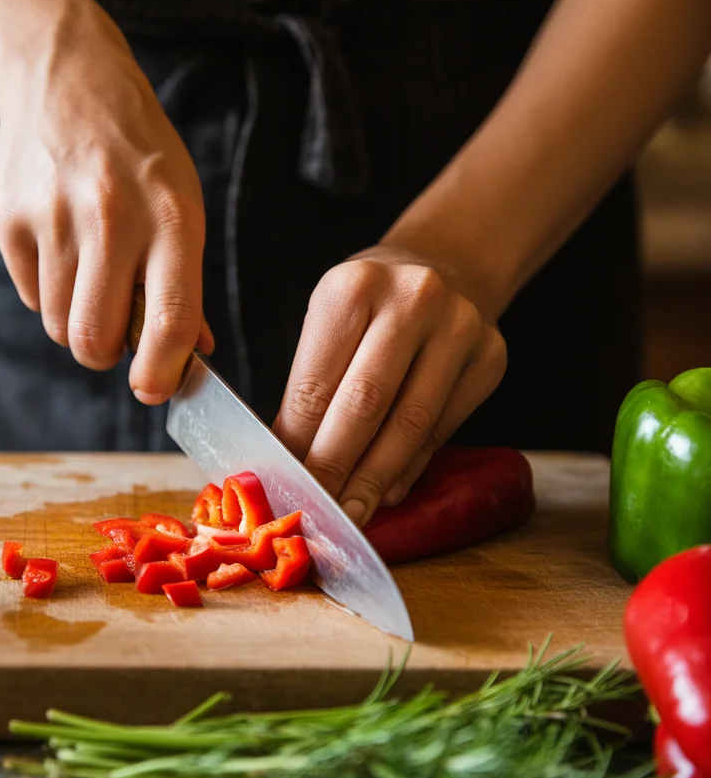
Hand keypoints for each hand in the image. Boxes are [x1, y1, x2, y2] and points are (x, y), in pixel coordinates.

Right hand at [0, 0, 212, 401]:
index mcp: (173, 220)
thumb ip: (186, 285)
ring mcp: (54, 217)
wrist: (68, 79)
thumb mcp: (182, 206)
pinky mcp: (9, 218)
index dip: (161, 373)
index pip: (170, 322)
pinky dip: (49, 292)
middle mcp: (113, 218)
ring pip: (61, 326)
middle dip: (105, 356)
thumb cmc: (140, 157)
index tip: (153, 390)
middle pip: (96, 339)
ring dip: (78, 323)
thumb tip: (192, 356)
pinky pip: (31, 296)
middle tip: (114, 337)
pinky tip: (62, 249)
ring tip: (91, 279)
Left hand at [275, 245, 506, 525]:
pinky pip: (442, 428)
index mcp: (353, 287)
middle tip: (320, 510)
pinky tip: (388, 490)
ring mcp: (459, 326)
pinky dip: (410, 466)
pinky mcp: (490, 356)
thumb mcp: (332, 324)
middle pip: (364, 405)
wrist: (447, 265)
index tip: (288, 485)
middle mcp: (412, 299)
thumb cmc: (373, 306)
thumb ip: (313, 390)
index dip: (299, 445)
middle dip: (337, 467)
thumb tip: (294, 464)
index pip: (316, 384)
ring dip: (376, 478)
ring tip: (353, 512)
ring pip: (410, 424)